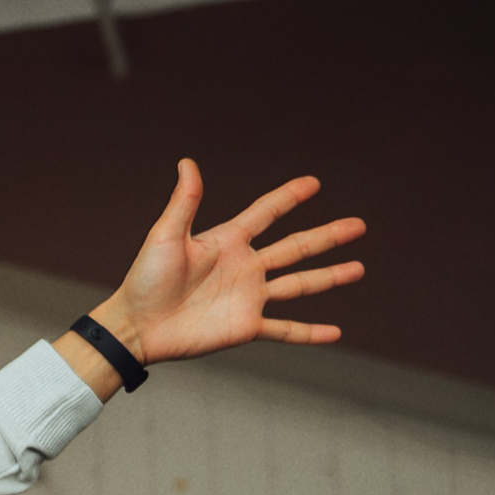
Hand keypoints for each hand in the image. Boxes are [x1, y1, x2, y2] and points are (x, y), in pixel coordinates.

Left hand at [89, 160, 363, 371]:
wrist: (136, 326)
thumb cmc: (144, 280)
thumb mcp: (165, 235)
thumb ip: (184, 202)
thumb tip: (187, 162)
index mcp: (227, 241)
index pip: (265, 214)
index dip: (288, 198)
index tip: (313, 183)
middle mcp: (244, 267)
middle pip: (295, 248)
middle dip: (327, 237)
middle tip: (358, 225)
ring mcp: (248, 297)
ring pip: (298, 285)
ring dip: (329, 277)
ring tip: (359, 268)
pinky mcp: (245, 326)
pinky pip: (285, 329)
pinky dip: (310, 332)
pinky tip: (335, 332)